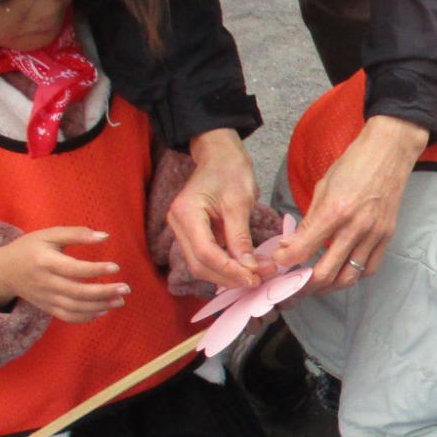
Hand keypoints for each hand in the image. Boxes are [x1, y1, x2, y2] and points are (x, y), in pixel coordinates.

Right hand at [0, 227, 127, 321]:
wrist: (3, 270)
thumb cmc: (30, 247)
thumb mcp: (49, 235)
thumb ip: (76, 234)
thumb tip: (105, 236)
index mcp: (45, 262)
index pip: (73, 269)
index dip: (95, 270)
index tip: (116, 267)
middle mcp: (45, 282)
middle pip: (77, 292)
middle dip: (104, 292)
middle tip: (126, 288)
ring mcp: (45, 298)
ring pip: (75, 307)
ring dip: (100, 306)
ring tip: (120, 300)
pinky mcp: (46, 307)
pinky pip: (67, 316)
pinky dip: (86, 317)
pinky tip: (103, 310)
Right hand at [168, 129, 262, 290]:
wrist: (219, 156)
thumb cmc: (230, 171)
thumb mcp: (240, 201)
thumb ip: (241, 236)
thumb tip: (249, 267)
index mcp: (186, 213)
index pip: (205, 252)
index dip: (229, 270)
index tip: (253, 278)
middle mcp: (178, 225)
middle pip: (200, 264)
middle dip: (229, 277)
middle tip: (258, 281)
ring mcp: (182, 231)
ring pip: (201, 265)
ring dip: (227, 275)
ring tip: (255, 276)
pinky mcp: (193, 234)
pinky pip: (206, 258)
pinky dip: (225, 267)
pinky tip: (245, 269)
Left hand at [275, 115, 428, 291]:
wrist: (389, 153)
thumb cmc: (353, 164)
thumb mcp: (323, 188)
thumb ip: (309, 221)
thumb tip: (291, 245)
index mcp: (334, 211)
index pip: (303, 249)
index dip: (285, 261)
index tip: (278, 263)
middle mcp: (355, 228)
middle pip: (326, 273)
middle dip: (305, 285)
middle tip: (293, 287)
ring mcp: (374, 234)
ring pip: (349, 277)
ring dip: (329, 286)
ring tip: (317, 285)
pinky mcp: (387, 236)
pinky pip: (369, 268)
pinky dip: (354, 275)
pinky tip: (343, 272)